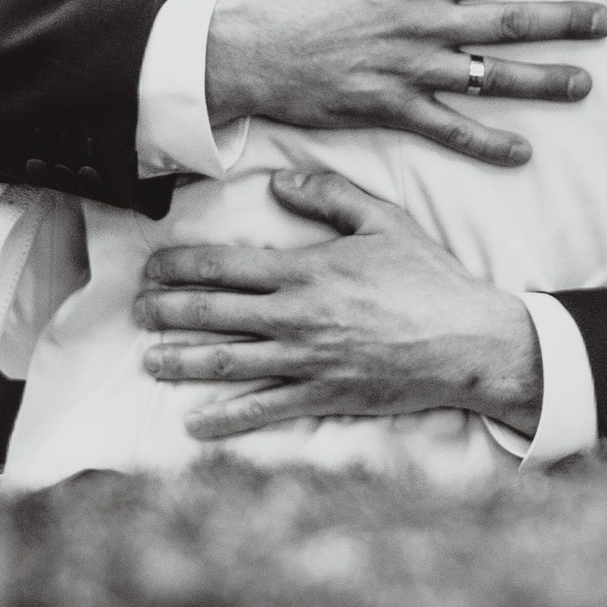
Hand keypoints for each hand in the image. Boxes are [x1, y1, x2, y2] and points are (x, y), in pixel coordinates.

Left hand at [137, 166, 544, 442]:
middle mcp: (297, 316)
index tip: (152, 268)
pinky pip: (264, 409)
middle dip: (165, 311)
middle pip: (212, 313)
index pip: (224, 266)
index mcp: (307, 270)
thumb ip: (331, 197)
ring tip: (150, 360)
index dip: (180, 266)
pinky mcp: (324, 395)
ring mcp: (308, 359)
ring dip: (181, 361)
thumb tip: (280, 183)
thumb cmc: (430, 279)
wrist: (469, 342)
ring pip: (227, 361)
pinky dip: (226, 419)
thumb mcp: (386, 221)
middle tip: (137, 311)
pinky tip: (195, 424)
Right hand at [203, 0, 606, 167]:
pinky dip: (486, 142)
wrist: (242, 48)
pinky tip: (522, 150)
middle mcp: (421, 23)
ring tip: (583, 84)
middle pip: (508, 22)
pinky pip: (448, 127)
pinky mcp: (390, 107)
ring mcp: (409, 69)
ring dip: (542, 81)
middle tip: (605, 23)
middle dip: (563, 22)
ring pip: (490, 76)